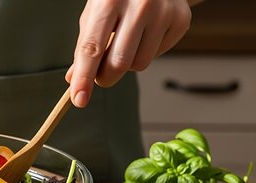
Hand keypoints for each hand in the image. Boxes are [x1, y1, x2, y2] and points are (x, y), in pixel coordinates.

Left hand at [66, 0, 191, 107]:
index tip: (79, 99)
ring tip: (126, 43)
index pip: (92, 48)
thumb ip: (85, 45)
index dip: (84, 78)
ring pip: (139, 64)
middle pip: (119, 63)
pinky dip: (147, 52)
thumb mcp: (95, 13)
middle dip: (105, 77)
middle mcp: (139, 4)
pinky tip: (146, 33)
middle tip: (101, 75)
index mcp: (109, 0)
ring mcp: (163, 11)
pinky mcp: (181, 19)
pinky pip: (157, 55)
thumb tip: (74, 79)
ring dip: (128, 63)